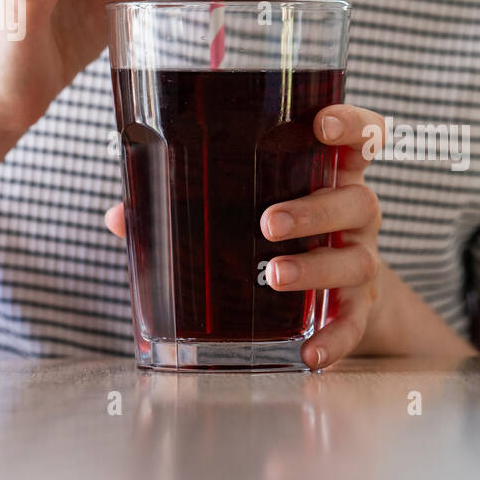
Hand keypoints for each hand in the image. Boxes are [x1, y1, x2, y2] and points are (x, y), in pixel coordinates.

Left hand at [104, 104, 387, 369]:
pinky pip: (354, 323)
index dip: (350, 125)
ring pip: (356, 259)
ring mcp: (361, 259)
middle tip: (268, 223)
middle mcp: (354, 213)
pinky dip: (336, 339)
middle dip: (313, 210)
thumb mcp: (242, 208)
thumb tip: (119, 216)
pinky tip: (310, 355)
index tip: (322, 124)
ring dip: (316, 268)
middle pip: (356, 201)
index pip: (360, 136)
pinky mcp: (358, 307)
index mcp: (328, 174)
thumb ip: (185, 204)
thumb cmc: (278, 234)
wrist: (332, 293)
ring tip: (273, 276)